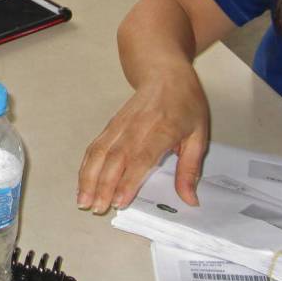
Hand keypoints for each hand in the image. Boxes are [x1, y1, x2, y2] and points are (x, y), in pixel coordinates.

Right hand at [77, 73, 209, 213]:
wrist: (164, 72)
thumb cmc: (185, 103)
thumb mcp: (199, 134)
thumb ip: (190, 169)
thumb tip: (189, 200)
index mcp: (161, 130)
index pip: (140, 158)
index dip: (127, 181)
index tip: (119, 202)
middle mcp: (136, 127)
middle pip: (114, 158)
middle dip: (102, 185)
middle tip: (96, 208)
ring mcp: (120, 125)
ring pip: (99, 152)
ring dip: (88, 177)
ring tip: (83, 200)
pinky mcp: (111, 124)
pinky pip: (95, 146)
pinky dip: (86, 165)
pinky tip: (83, 182)